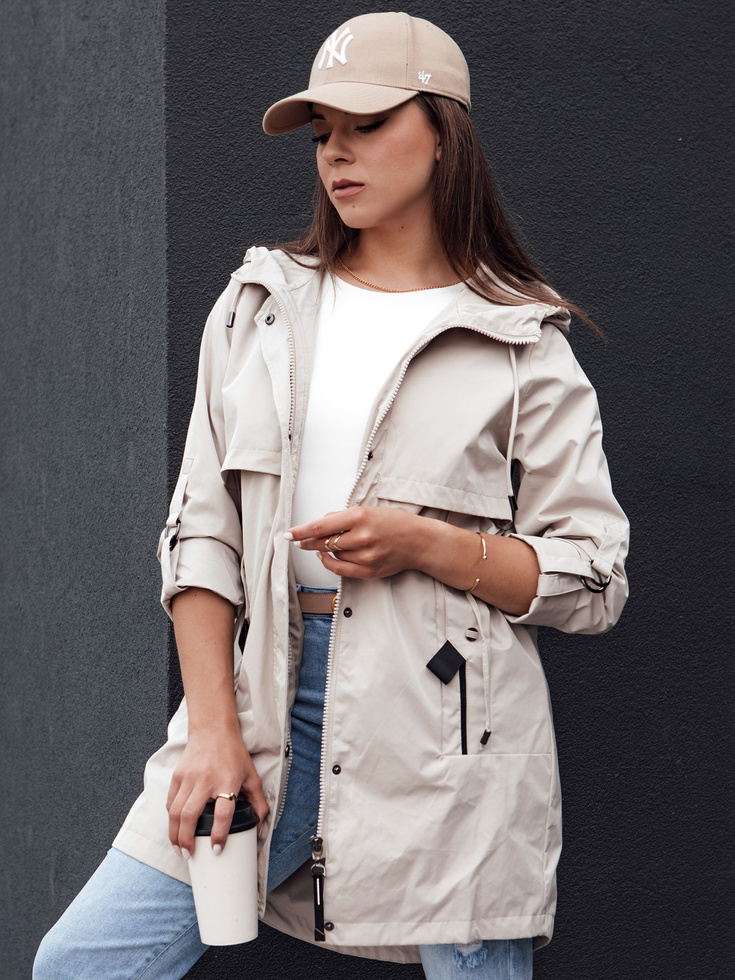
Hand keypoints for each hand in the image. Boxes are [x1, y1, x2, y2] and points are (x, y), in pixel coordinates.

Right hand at [166, 728, 268, 857]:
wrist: (213, 730)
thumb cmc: (234, 754)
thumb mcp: (252, 776)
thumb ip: (258, 803)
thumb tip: (258, 828)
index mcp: (228, 781)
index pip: (222, 813)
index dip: (219, 834)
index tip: (217, 849)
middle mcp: (206, 780)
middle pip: (190, 815)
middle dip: (186, 840)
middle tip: (189, 855)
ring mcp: (189, 778)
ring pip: (175, 812)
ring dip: (175, 834)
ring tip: (179, 849)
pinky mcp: (177, 776)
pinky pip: (170, 802)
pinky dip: (171, 818)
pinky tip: (175, 829)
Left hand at [286, 506, 421, 578]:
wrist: (418, 541)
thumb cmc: (395, 523)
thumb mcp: (369, 510)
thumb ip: (343, 517)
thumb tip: (321, 523)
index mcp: (360, 517)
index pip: (322, 526)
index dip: (301, 531)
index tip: (289, 534)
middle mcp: (362, 537)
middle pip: (323, 543)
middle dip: (307, 542)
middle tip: (298, 541)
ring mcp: (366, 556)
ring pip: (332, 555)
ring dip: (323, 550)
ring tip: (325, 544)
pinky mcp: (369, 571)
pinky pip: (340, 570)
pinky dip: (330, 563)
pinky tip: (326, 557)